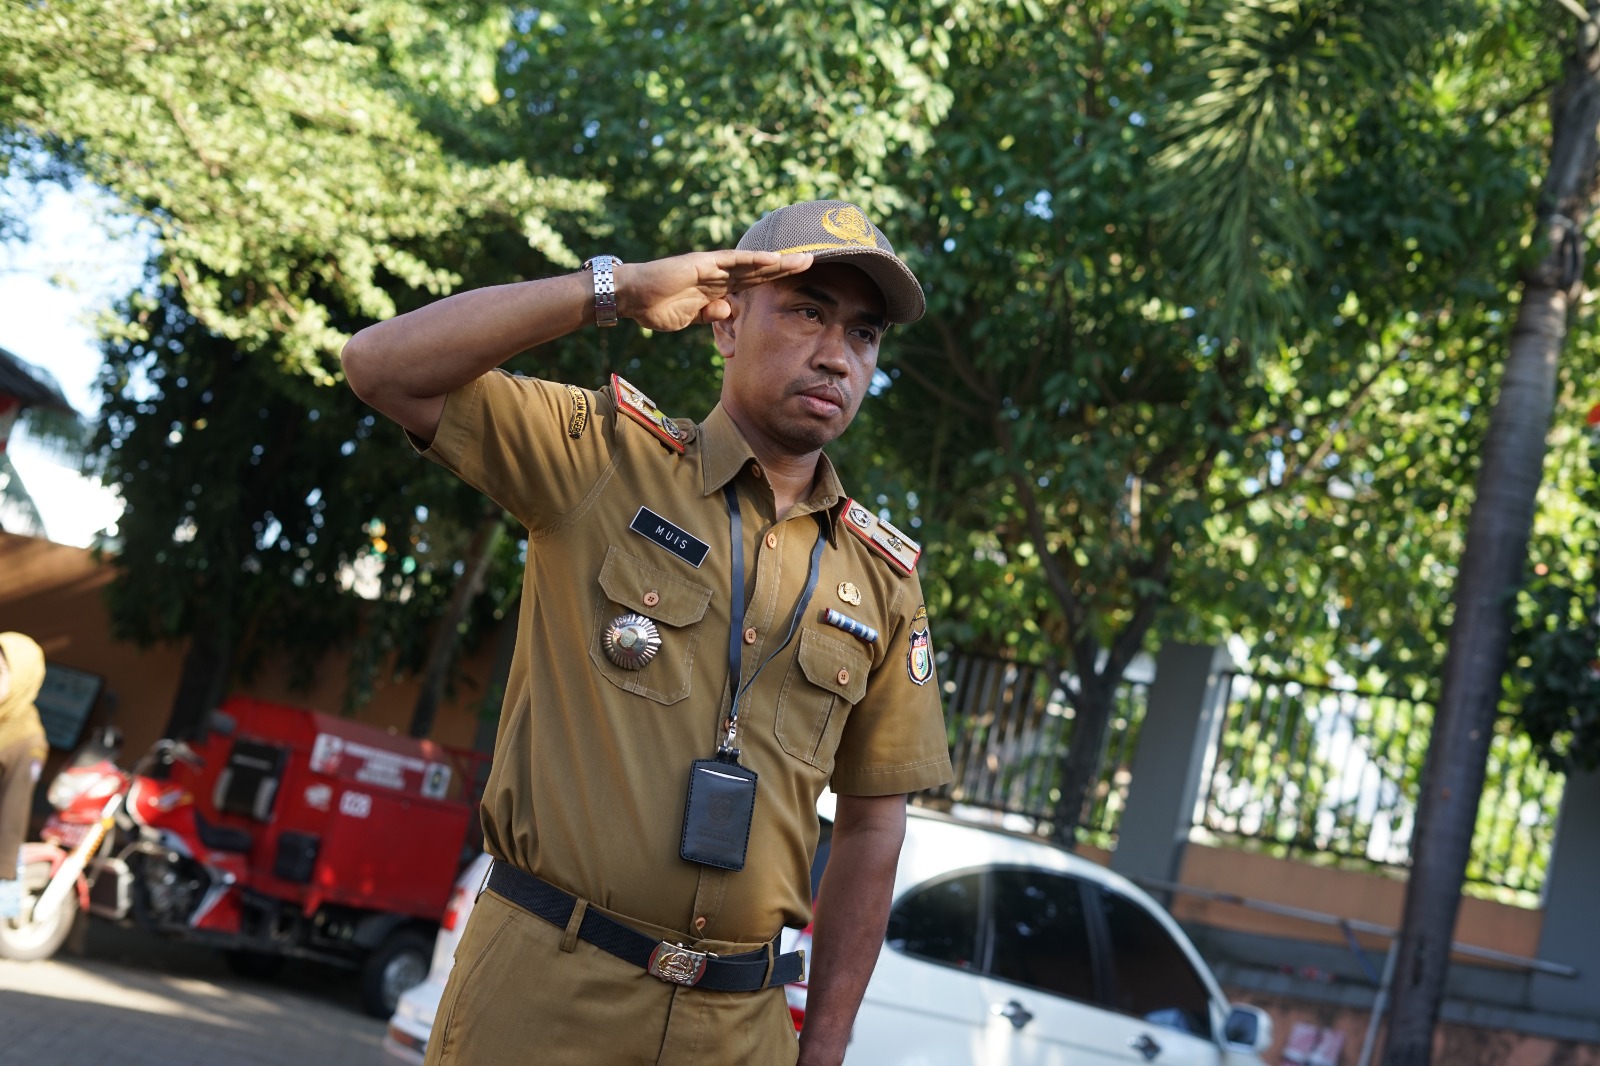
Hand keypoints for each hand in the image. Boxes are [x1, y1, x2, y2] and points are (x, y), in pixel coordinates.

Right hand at [616, 250, 812, 331]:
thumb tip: (729, 311)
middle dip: (786, 268)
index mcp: (717, 288)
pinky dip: (754, 260)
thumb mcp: (690, 318)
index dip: (775, 282)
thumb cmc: (655, 307)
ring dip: (779, 262)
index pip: (753, 284)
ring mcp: (712, 267)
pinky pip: (733, 261)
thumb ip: (710, 314)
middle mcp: (718, 274)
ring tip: (804, 259)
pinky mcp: (703, 263)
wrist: (632, 297)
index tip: (798, 282)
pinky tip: (774, 260)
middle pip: (759, 271)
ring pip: (752, 264)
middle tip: (813, 261)